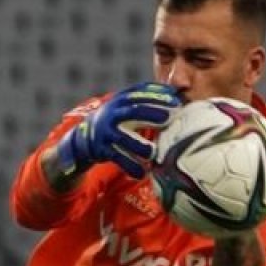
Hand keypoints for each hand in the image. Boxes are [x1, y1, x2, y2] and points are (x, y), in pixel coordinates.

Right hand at [56, 82, 180, 177]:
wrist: (86, 137)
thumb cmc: (119, 120)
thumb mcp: (129, 106)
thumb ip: (149, 100)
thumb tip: (179, 92)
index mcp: (122, 101)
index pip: (141, 94)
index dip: (158, 96)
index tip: (176, 101)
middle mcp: (113, 114)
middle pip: (133, 111)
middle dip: (151, 113)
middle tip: (168, 117)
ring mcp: (107, 132)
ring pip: (124, 139)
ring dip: (139, 145)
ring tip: (152, 152)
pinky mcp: (103, 150)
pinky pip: (118, 158)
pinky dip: (130, 166)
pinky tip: (142, 174)